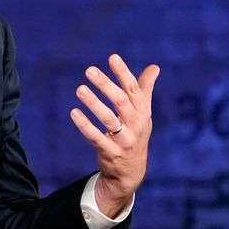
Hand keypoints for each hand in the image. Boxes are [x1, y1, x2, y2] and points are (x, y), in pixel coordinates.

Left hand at [68, 54, 159, 218]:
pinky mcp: (110, 152)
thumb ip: (145, 89)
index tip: (112, 57)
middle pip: (121, 101)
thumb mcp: (143, 113)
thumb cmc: (135, 134)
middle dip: (106, 85)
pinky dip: (85, 125)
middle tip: (90, 70)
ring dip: (93, 103)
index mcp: (143, 112)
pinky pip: (96, 137)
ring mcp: (124, 140)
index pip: (134, 89)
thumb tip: (155, 66)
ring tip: (80, 89)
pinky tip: (74, 113)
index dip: (123, 73)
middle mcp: (136, 125)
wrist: (131, 171)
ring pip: (108, 119)